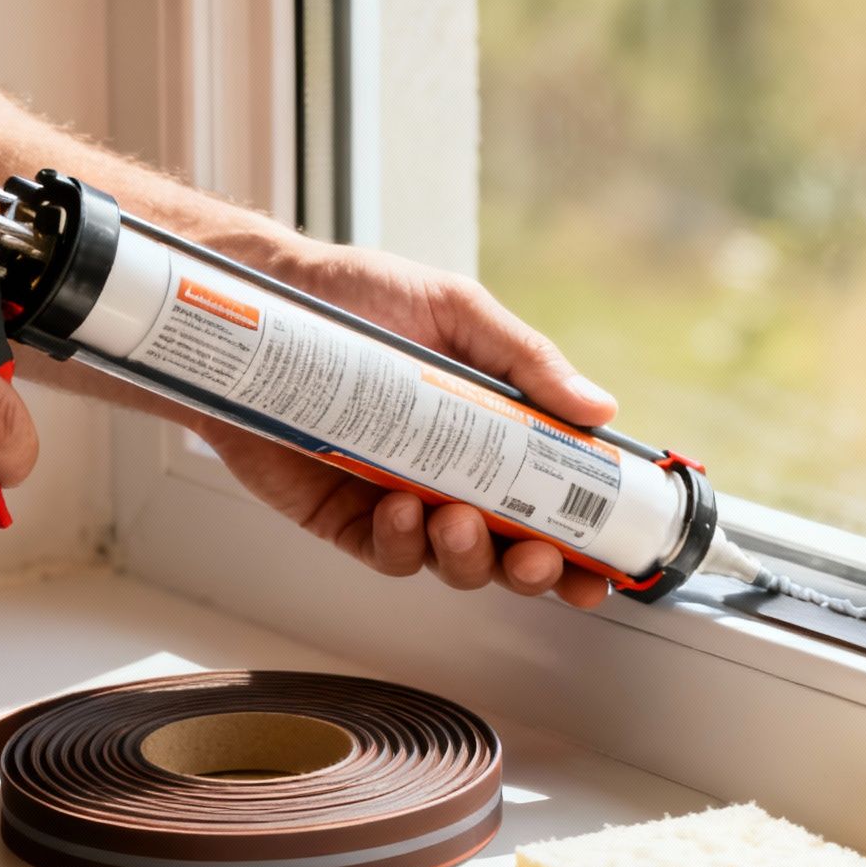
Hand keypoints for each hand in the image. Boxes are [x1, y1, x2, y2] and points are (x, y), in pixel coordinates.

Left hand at [185, 239, 620, 608]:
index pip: (554, 497)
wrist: (261, 304)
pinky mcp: (345, 517)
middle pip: (513, 549)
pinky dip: (401, 545)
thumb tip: (599, 408)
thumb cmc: (357, 296)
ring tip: (455, 520)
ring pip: (454, 564)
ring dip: (468, 558)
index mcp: (496, 429)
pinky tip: (400, 513)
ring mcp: (402, 500)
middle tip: (534, 556)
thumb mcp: (455, 310)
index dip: (584, 541)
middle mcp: (455, 473)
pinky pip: (387, 554)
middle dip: (533, 570)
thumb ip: (525, 360)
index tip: (604, 569)